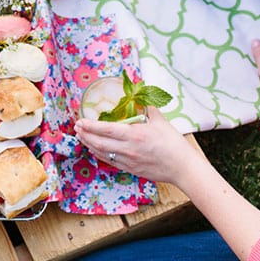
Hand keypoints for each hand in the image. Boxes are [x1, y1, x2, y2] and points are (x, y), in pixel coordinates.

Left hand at [74, 106, 194, 184]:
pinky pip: (111, 162)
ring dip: (89, 145)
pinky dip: (100, 154)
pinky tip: (95, 149)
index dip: (91, 126)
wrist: (183, 168)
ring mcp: (129, 162)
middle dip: (85, 135)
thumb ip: (146, 105)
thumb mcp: (160, 120)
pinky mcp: (131, 170)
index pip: (107, 130)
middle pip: (100, 143)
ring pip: (103, 154)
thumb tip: (138, 91)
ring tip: (81, 137)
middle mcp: (129, 150)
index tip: (80, 121)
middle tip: (76, 128)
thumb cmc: (173, 143)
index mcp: (135, 135)